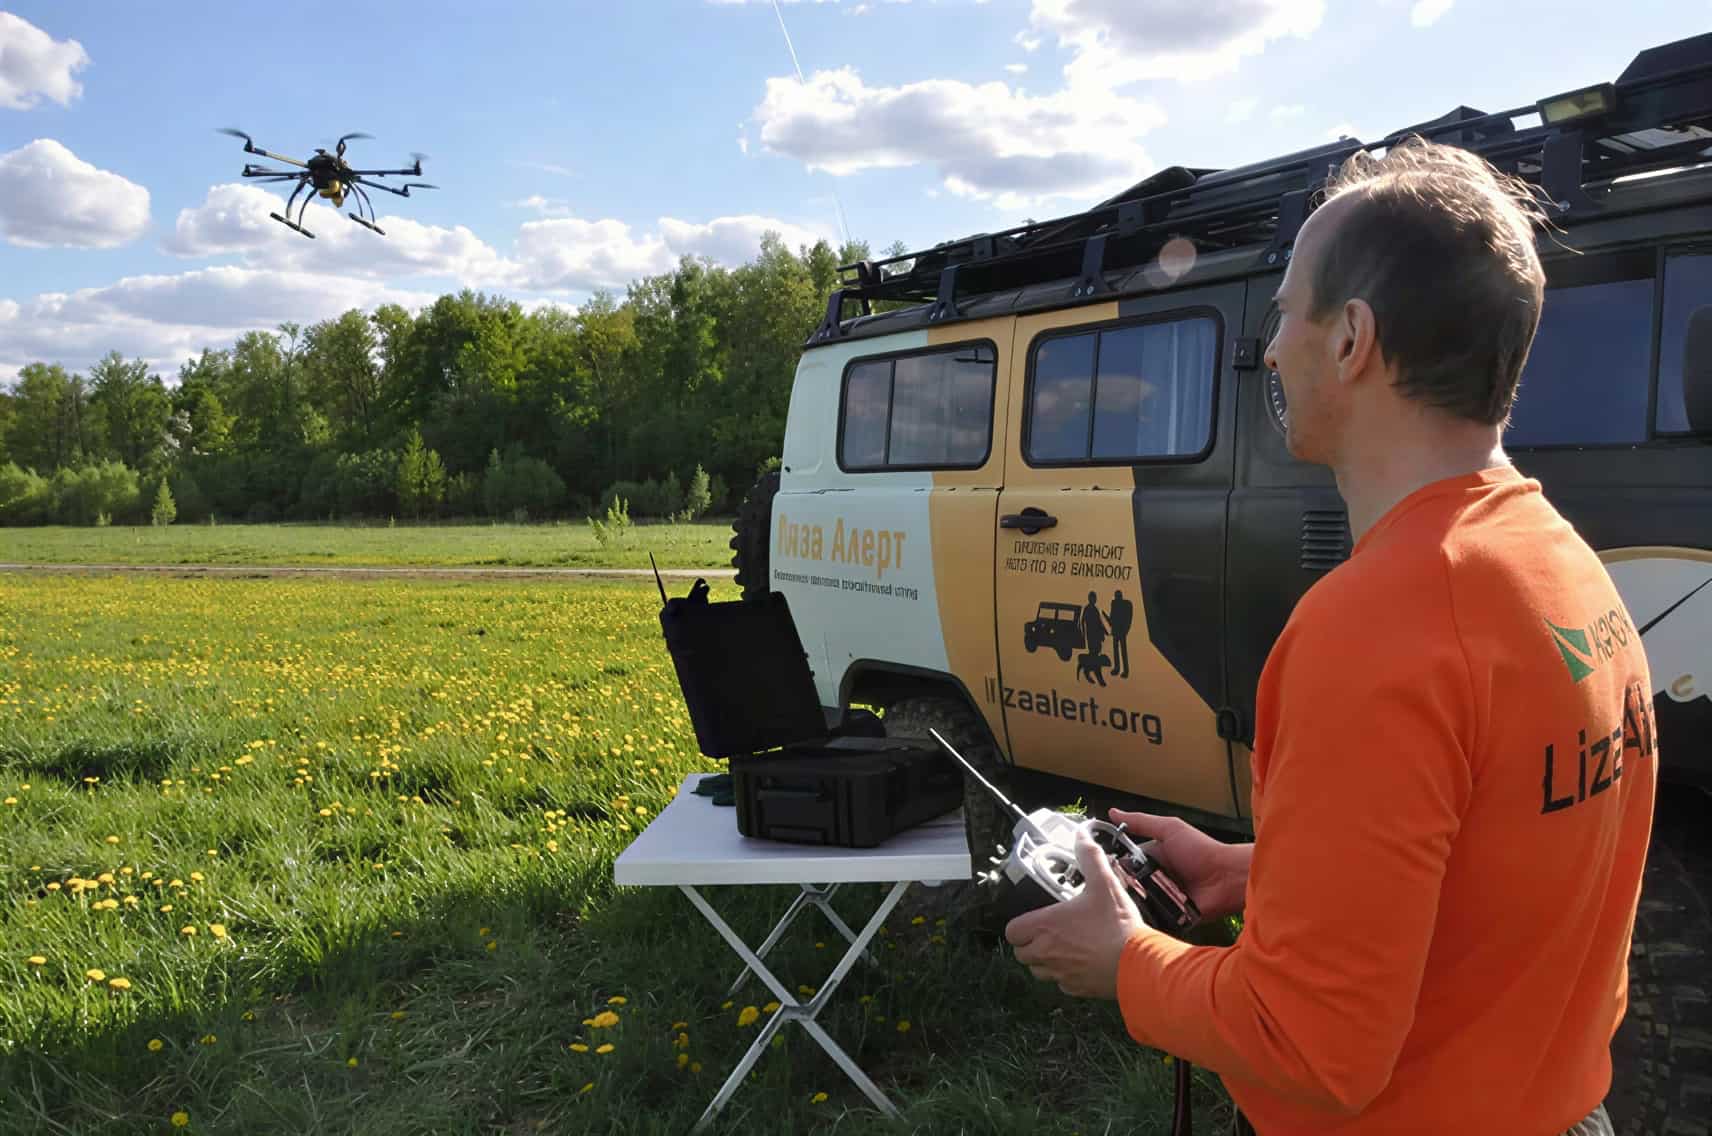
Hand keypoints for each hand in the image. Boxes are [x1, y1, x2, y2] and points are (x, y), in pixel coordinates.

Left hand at [1004, 825, 1150, 998]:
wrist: (1139, 963)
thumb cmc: (1117, 925)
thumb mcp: (1104, 883)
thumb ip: (1089, 857)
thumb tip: (1081, 836)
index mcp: (1046, 926)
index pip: (1012, 932)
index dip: (1020, 926)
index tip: (1035, 920)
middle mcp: (1047, 952)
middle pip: (1021, 954)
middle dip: (1030, 944)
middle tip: (1050, 932)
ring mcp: (1061, 974)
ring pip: (1039, 971)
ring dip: (1046, 961)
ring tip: (1066, 947)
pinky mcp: (1076, 990)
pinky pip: (1061, 984)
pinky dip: (1066, 976)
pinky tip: (1084, 963)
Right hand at [1109, 808, 1249, 920]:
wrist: (1227, 878)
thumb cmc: (1202, 850)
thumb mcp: (1170, 829)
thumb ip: (1142, 823)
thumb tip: (1112, 813)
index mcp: (1154, 858)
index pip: (1125, 863)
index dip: (1112, 865)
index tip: (1097, 867)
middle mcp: (1156, 878)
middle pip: (1128, 884)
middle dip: (1120, 886)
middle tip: (1108, 888)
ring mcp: (1163, 898)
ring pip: (1137, 902)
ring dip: (1131, 901)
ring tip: (1119, 903)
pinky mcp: (1170, 916)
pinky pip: (1152, 918)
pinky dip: (1146, 917)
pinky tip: (1134, 916)